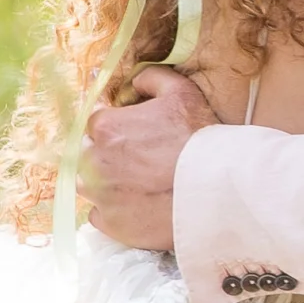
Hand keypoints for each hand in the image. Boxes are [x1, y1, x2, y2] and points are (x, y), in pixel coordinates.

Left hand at [79, 67, 214, 251]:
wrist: (216, 190)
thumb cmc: (198, 139)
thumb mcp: (181, 92)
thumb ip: (151, 79)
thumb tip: (135, 81)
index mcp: (105, 127)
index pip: (94, 121)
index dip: (115, 125)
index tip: (132, 133)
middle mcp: (93, 161)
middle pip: (88, 153)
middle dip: (107, 154)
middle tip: (138, 160)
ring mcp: (100, 195)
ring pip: (89, 185)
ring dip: (105, 182)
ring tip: (136, 184)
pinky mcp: (111, 224)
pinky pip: (99, 215)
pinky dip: (113, 210)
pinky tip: (137, 205)